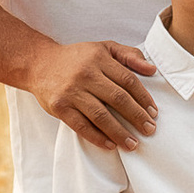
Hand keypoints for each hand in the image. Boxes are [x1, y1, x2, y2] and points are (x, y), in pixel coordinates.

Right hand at [28, 40, 158, 151]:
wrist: (39, 63)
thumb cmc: (76, 57)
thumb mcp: (103, 48)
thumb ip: (129, 55)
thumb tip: (152, 69)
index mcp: (99, 58)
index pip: (128, 80)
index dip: (143, 98)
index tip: (154, 113)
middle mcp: (86, 74)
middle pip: (117, 98)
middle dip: (136, 117)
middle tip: (149, 130)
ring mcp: (71, 91)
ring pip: (100, 115)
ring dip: (119, 132)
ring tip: (133, 144)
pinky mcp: (59, 107)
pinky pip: (81, 125)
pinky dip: (96, 137)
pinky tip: (110, 145)